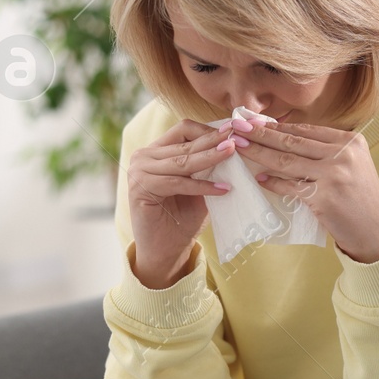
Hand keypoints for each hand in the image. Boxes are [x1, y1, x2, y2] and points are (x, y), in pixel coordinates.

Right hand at [127, 118, 249, 287]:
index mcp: (158, 151)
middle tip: (239, 137)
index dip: (211, 129)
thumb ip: (211, 166)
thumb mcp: (201, 186)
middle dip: (215, 140)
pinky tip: (223, 189)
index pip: (185, 129)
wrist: (166, 249)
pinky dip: (202, 186)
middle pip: (185, 141)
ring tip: (233, 154)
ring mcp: (139, 171)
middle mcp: (144, 156)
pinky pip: (177, 182)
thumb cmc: (184, 217)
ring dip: (210, 157)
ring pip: (182, 160)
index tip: (237, 129)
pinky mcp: (140, 188)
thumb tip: (239, 146)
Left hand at [230, 118, 378, 262]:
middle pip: (293, 141)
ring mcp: (334, 175)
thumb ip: (327, 151)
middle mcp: (343, 153)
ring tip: (239, 147)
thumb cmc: (361, 198)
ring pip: (286, 160)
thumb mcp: (353, 165)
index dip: (278, 126)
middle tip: (238, 127)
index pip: (306, 130)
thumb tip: (285, 137)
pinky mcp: (324, 197)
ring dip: (259, 153)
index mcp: (351, 141)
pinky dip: (273, 182)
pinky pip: (290, 186)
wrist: (376, 230)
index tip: (255, 122)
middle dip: (261, 133)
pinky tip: (259, 178)